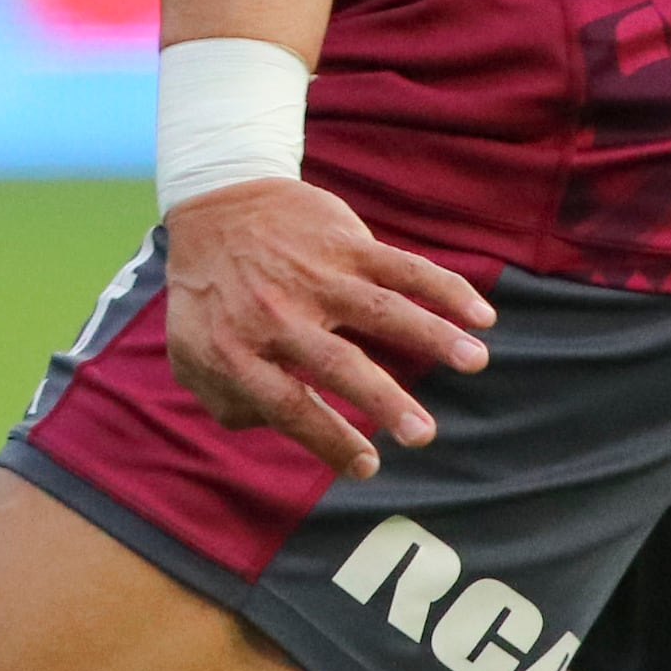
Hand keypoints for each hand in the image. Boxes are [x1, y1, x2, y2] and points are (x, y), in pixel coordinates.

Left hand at [159, 178, 494, 482]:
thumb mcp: (189, 353)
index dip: (328, 440)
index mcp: (237, 350)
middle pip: (337, 363)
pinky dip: (444, 288)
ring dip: (432, 335)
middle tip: (423, 436)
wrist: (216, 203)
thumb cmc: (209, 295)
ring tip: (475, 361)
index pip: (286, 406)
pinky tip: (481, 315)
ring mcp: (314, 274)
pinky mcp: (344, 242)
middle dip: (383, 401)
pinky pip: (402, 266)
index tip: (369, 466)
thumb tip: (275, 429)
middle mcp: (276, 314)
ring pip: (381, 309)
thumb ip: (225, 400)